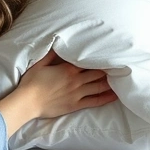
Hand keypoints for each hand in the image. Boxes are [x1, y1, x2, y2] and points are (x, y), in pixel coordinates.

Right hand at [0, 51, 117, 137]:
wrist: (27, 102)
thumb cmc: (31, 83)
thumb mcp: (39, 64)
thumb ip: (51, 54)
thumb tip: (58, 44)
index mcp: (68, 69)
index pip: (89, 62)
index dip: (100, 58)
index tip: (110, 54)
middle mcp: (76, 81)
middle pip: (98, 74)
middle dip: (110, 69)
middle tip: (121, 65)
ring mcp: (77, 94)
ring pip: (99, 86)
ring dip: (111, 82)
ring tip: (122, 78)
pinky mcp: (76, 105)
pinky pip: (95, 101)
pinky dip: (106, 98)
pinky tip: (115, 95)